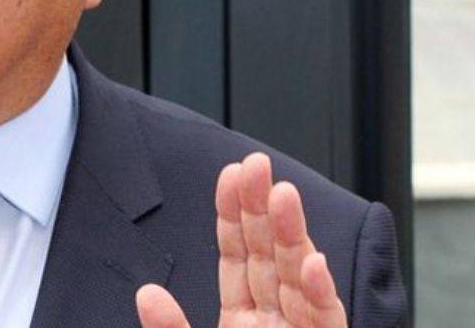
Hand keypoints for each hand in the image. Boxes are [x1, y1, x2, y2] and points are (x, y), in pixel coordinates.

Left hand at [135, 152, 346, 326]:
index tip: (230, 175)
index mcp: (243, 322)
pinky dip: (320, 292)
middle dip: (262, 207)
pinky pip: (327, 318)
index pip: (237, 257)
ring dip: (292, 234)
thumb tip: (147, 294)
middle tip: (257, 163)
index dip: (233, 215)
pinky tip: (312, 261)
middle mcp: (275, 322)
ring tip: (282, 194)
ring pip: (298, 276)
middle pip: (269, 255)